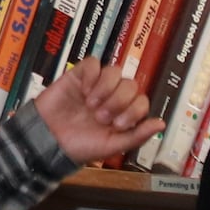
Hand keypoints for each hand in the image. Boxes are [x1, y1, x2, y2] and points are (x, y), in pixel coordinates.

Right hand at [28, 59, 162, 171]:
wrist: (48, 140)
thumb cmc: (79, 146)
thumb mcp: (112, 146)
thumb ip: (138, 135)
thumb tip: (161, 123)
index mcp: (122, 114)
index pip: (141, 101)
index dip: (133, 111)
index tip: (117, 125)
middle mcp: (112, 97)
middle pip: (131, 84)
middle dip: (118, 102)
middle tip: (101, 117)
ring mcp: (96, 86)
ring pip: (114, 71)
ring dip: (106, 89)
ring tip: (91, 105)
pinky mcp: (79, 76)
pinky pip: (93, 63)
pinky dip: (92, 76)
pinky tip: (84, 91)